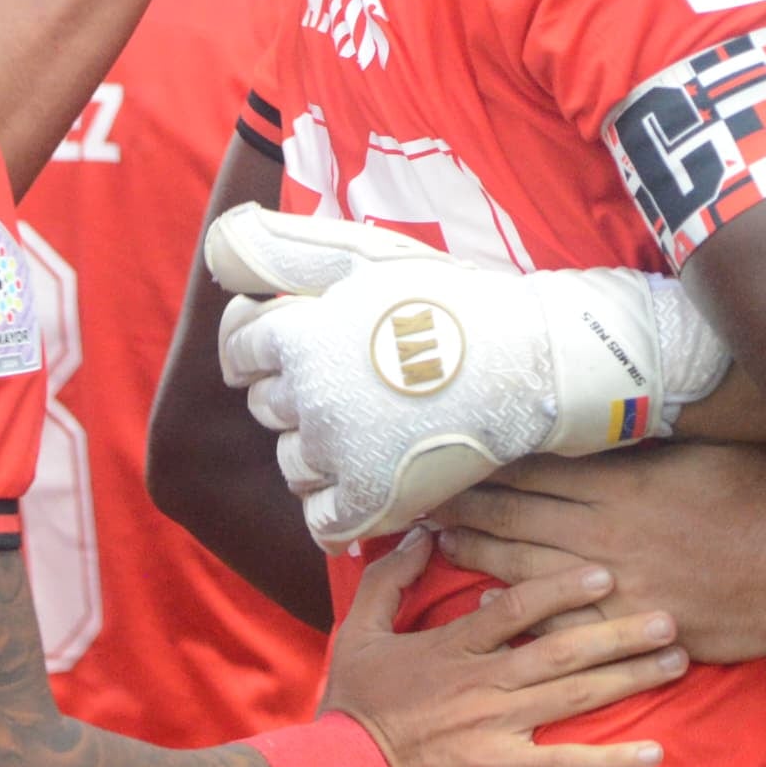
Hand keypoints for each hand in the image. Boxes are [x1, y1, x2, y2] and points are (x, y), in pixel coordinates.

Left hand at [209, 209, 730, 546]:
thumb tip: (223, 244)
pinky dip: (343, 509)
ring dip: (324, 451)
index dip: (277, 346)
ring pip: (294, 465)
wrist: (541, 362)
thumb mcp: (373, 256)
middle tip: (364, 383)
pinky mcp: (372, 503)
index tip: (321, 343)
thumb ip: (294, 248)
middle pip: (269, 408)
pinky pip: (324, 522)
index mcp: (300, 332)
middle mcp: (306, 395)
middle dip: (305, 394)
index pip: (241, 350)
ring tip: (377, 429)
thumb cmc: (462, 303)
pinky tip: (377, 481)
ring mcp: (339, 455)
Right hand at [318, 533, 683, 766]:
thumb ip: (390, 580)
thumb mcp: (360, 631)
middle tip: (669, 616)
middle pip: (563, 649)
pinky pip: (565, 765)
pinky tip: (654, 755)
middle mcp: (485, 680)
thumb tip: (421, 535)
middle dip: (619, 631)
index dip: (564, 586)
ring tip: (676, 663)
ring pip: (575, 698)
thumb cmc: (354, 707)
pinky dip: (611, 761)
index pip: (519, 605)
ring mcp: (497, 726)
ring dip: (629, 679)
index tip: (605, 572)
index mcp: (456, 645)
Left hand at [430, 445, 765, 666]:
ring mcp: (612, 579)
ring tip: (441, 539)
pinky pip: (558, 620)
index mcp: (622, 480)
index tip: (453, 452)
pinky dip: (517, 613)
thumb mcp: (710, 447)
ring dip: (477, 550)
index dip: (491, 462)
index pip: (538, 468)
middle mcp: (605, 528)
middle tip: (422, 495)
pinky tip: (483, 609)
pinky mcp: (626, 622)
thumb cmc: (765, 498)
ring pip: (525, 564)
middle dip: (467, 502)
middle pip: (517, 512)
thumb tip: (626, 406)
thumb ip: (659, 435)